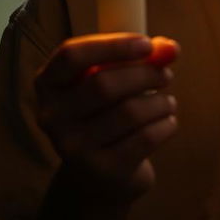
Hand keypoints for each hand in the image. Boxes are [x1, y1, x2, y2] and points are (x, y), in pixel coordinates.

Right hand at [34, 33, 179, 203]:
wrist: (98, 176)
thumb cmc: (106, 112)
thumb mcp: (113, 79)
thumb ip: (141, 57)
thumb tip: (171, 48)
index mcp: (48, 83)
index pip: (72, 55)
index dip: (113, 45)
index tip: (146, 44)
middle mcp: (52, 116)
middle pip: (103, 83)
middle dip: (145, 74)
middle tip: (166, 75)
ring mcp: (73, 148)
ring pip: (130, 112)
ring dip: (161, 102)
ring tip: (167, 103)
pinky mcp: (101, 171)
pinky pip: (145, 138)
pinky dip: (166, 125)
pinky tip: (167, 122)